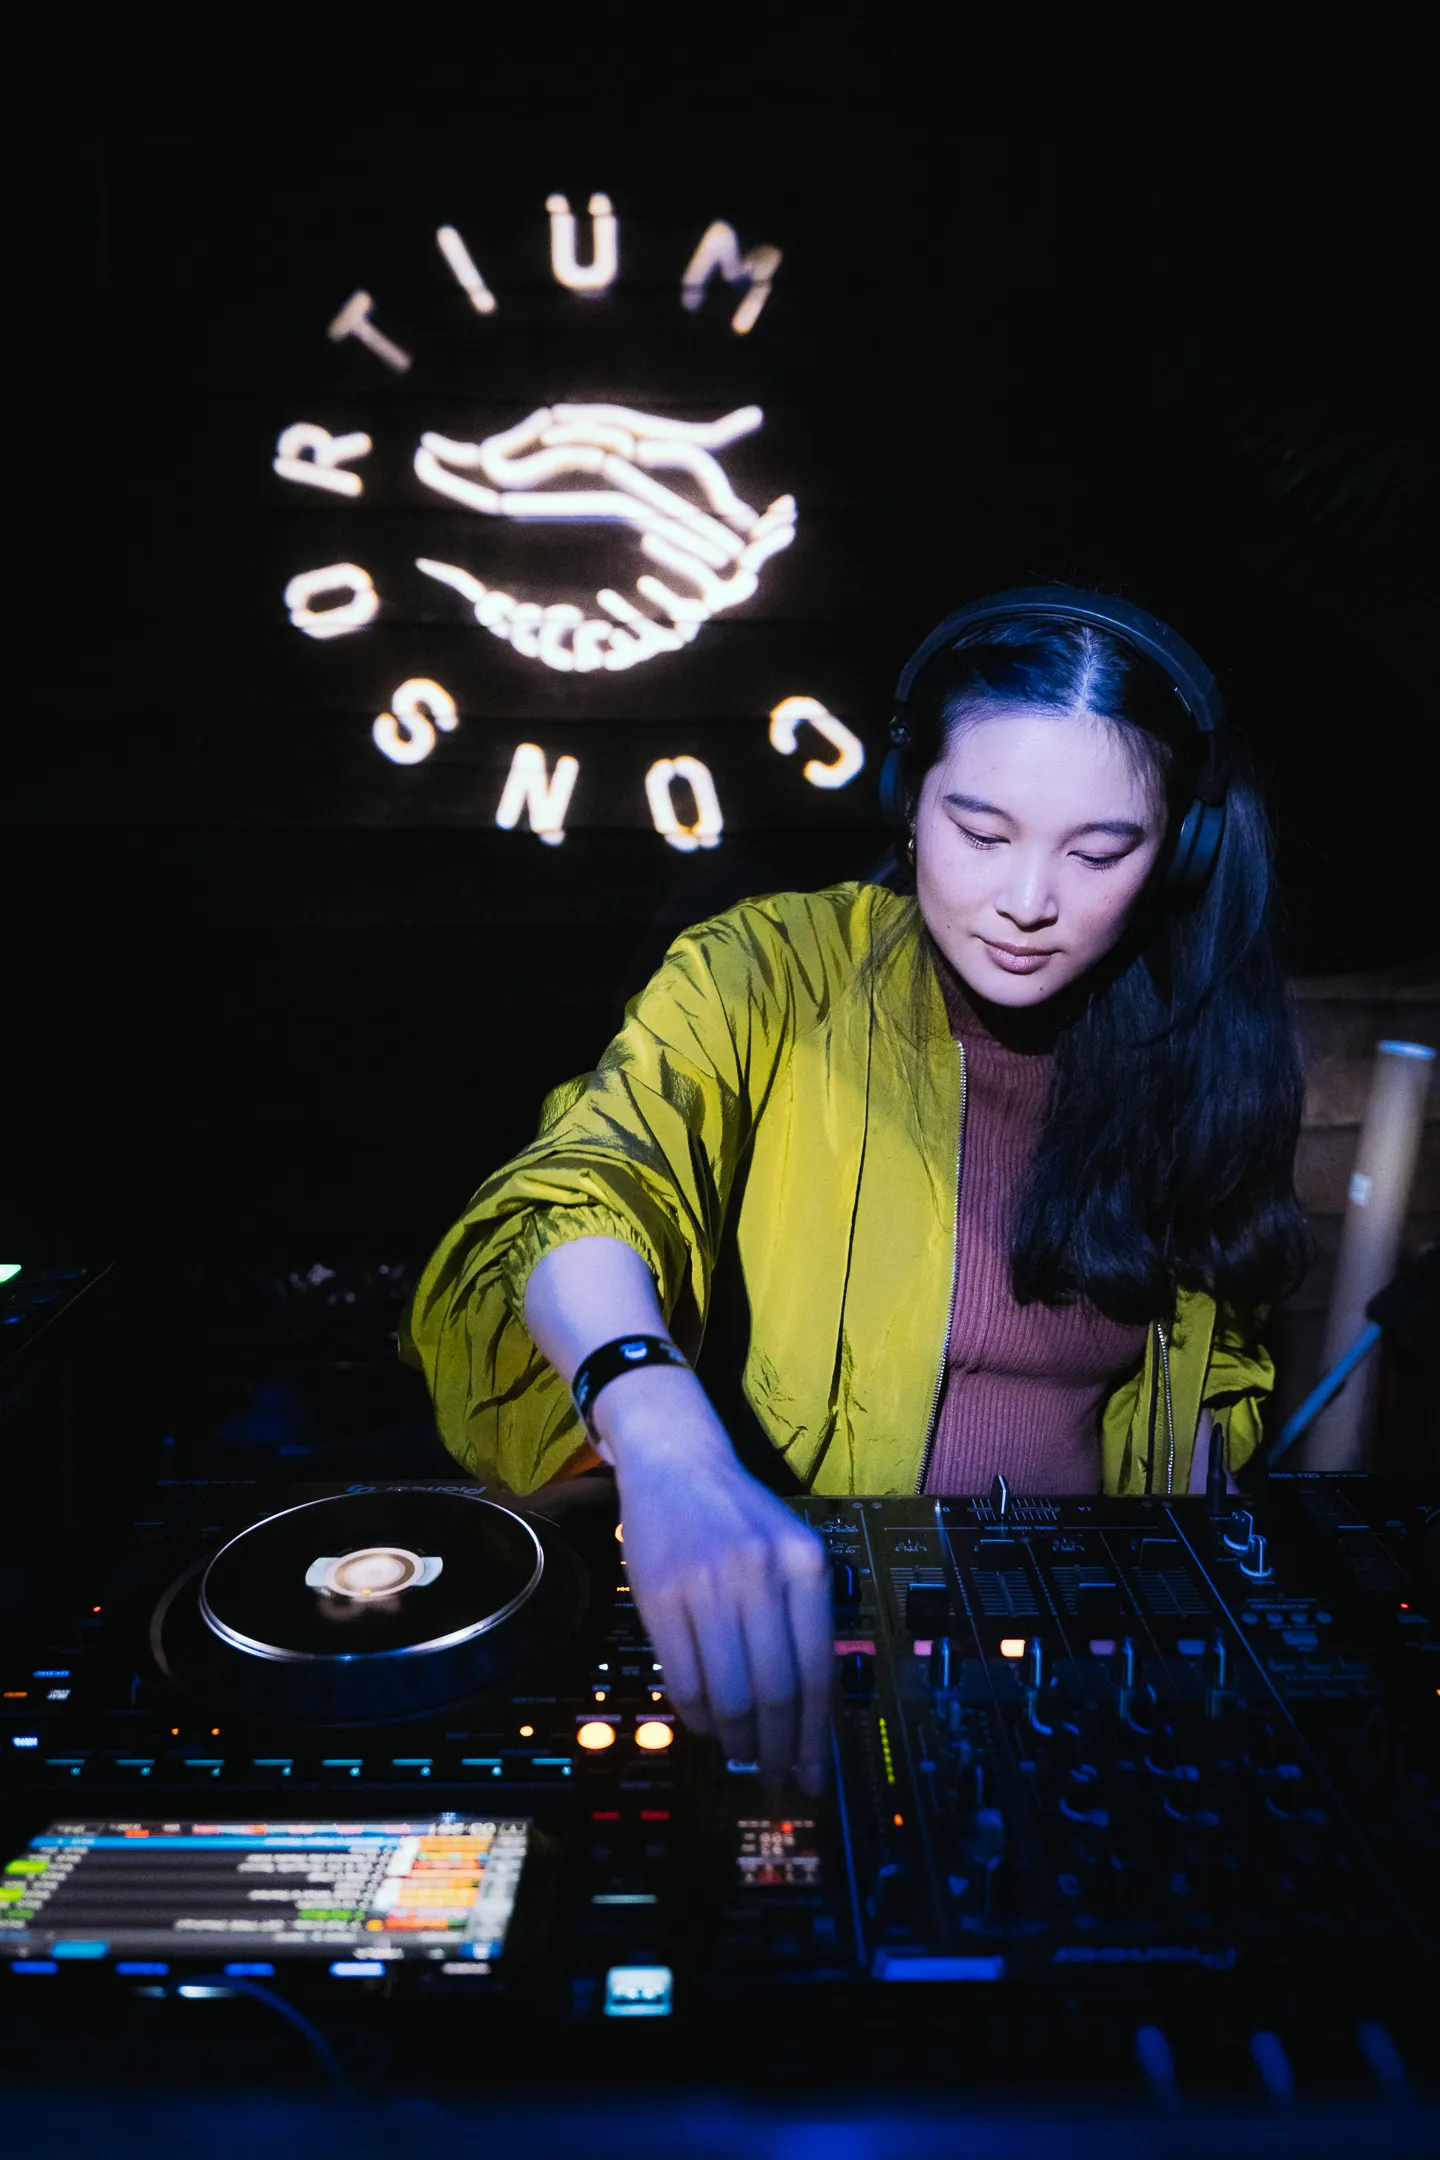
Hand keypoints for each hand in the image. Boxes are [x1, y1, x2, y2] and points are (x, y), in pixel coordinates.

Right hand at [596, 1365, 832, 1793]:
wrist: (677, 1462)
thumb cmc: (739, 1517)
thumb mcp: (788, 1551)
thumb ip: (800, 1618)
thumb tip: (807, 1715)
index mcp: (806, 1566)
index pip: (817, 1671)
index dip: (815, 1735)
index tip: (814, 1775)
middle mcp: (762, 1573)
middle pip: (775, 1689)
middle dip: (779, 1748)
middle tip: (778, 1779)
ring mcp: (709, 1583)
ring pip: (728, 1691)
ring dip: (736, 1737)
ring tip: (740, 1754)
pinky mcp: (662, 1594)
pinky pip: (685, 1675)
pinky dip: (697, 1713)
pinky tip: (704, 1723)